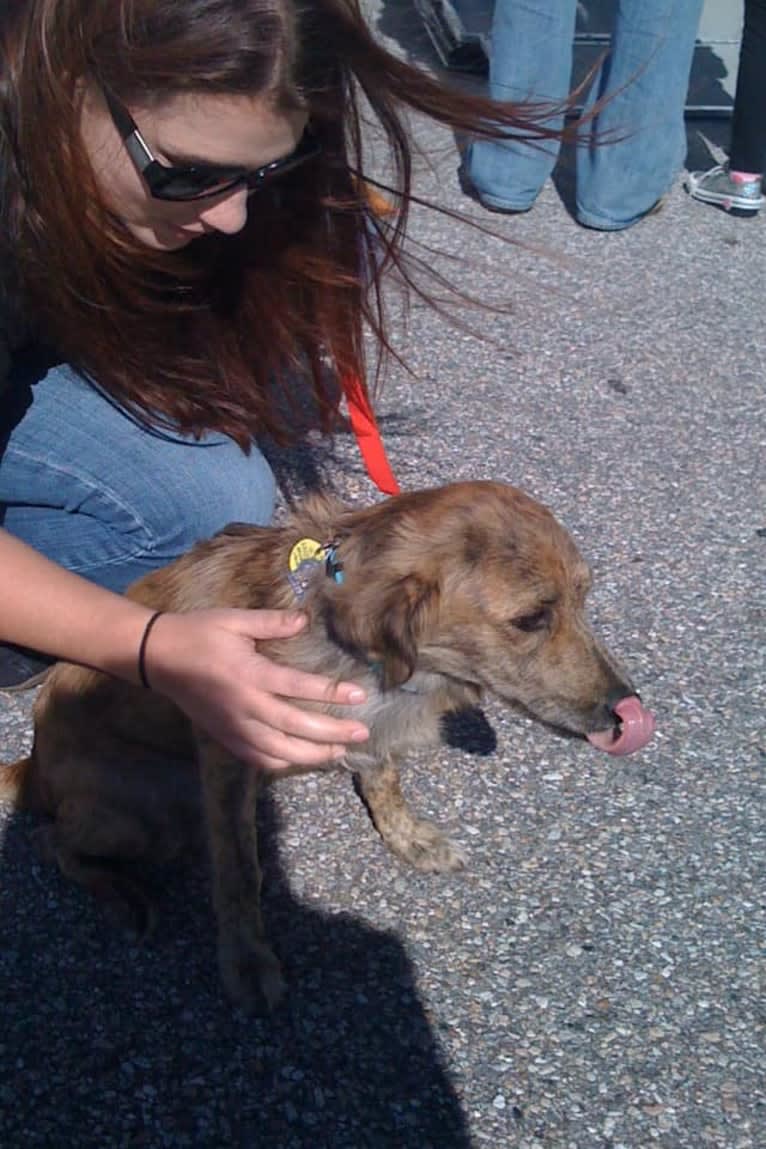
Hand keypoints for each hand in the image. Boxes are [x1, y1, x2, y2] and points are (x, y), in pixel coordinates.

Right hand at [141, 608, 368, 770]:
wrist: (158, 658)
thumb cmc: (199, 634)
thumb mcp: (235, 620)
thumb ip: (271, 622)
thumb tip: (304, 619)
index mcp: (249, 674)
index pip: (298, 687)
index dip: (330, 692)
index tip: (359, 696)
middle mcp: (244, 706)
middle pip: (295, 727)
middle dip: (332, 733)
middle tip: (361, 734)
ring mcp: (234, 727)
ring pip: (279, 751)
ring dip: (313, 755)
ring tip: (340, 752)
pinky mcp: (225, 737)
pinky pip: (258, 758)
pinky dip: (283, 762)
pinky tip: (302, 758)